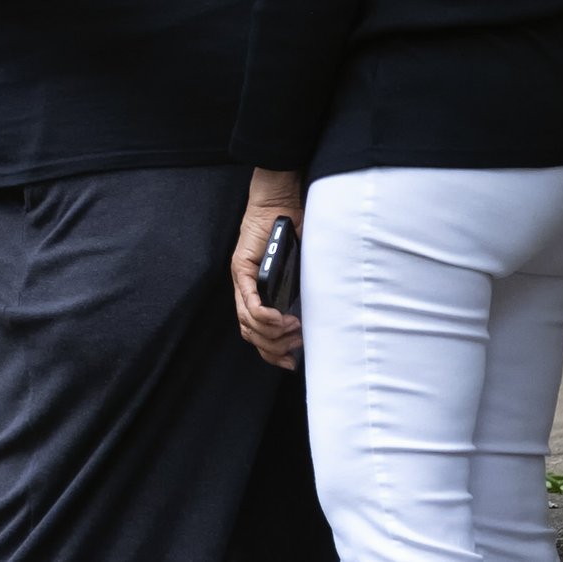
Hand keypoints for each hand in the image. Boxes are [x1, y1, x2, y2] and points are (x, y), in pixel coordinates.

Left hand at [232, 168, 304, 369]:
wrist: (281, 201)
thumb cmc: (293, 231)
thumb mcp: (302, 270)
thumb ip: (303, 291)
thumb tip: (321, 320)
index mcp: (258, 292)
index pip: (255, 332)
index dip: (271, 352)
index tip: (291, 361)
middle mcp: (245, 289)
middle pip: (251, 334)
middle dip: (275, 347)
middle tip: (297, 343)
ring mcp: (241, 279)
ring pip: (248, 323)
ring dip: (273, 334)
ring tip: (295, 329)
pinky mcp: (242, 268)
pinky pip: (249, 302)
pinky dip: (264, 317)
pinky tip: (280, 320)